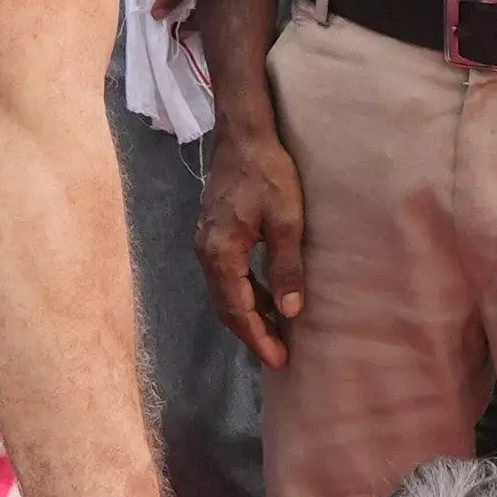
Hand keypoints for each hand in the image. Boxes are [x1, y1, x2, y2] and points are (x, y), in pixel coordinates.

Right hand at [194, 125, 307, 369]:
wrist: (243, 135)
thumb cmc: (268, 173)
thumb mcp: (286, 221)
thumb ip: (286, 267)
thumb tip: (291, 311)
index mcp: (221, 253)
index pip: (238, 310)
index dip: (258, 338)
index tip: (278, 361)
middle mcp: (206, 252)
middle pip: (226, 307)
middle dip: (251, 333)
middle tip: (278, 356)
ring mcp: (205, 242)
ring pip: (224, 292)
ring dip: (248, 314)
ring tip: (275, 332)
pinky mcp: (212, 233)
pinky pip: (225, 275)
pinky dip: (244, 293)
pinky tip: (265, 297)